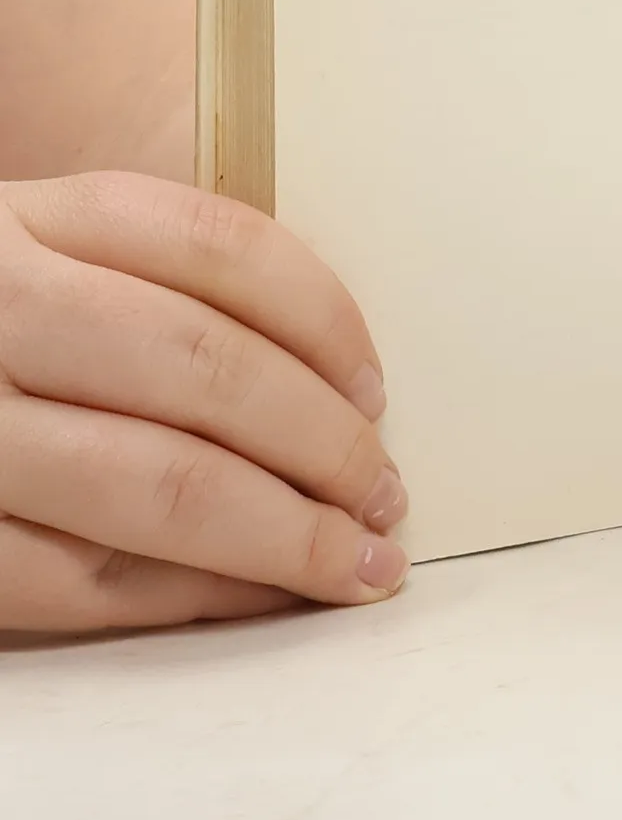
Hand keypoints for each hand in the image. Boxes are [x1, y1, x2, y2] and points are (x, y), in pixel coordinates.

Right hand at [0, 172, 406, 633]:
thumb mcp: (43, 258)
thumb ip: (154, 287)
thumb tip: (336, 382)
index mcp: (30, 220)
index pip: (220, 248)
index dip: (325, 323)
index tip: (377, 390)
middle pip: (204, 372)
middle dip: (324, 447)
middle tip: (387, 497)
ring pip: (157, 488)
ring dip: (284, 538)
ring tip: (358, 564)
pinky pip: (78, 582)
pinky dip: (190, 597)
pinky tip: (257, 599)